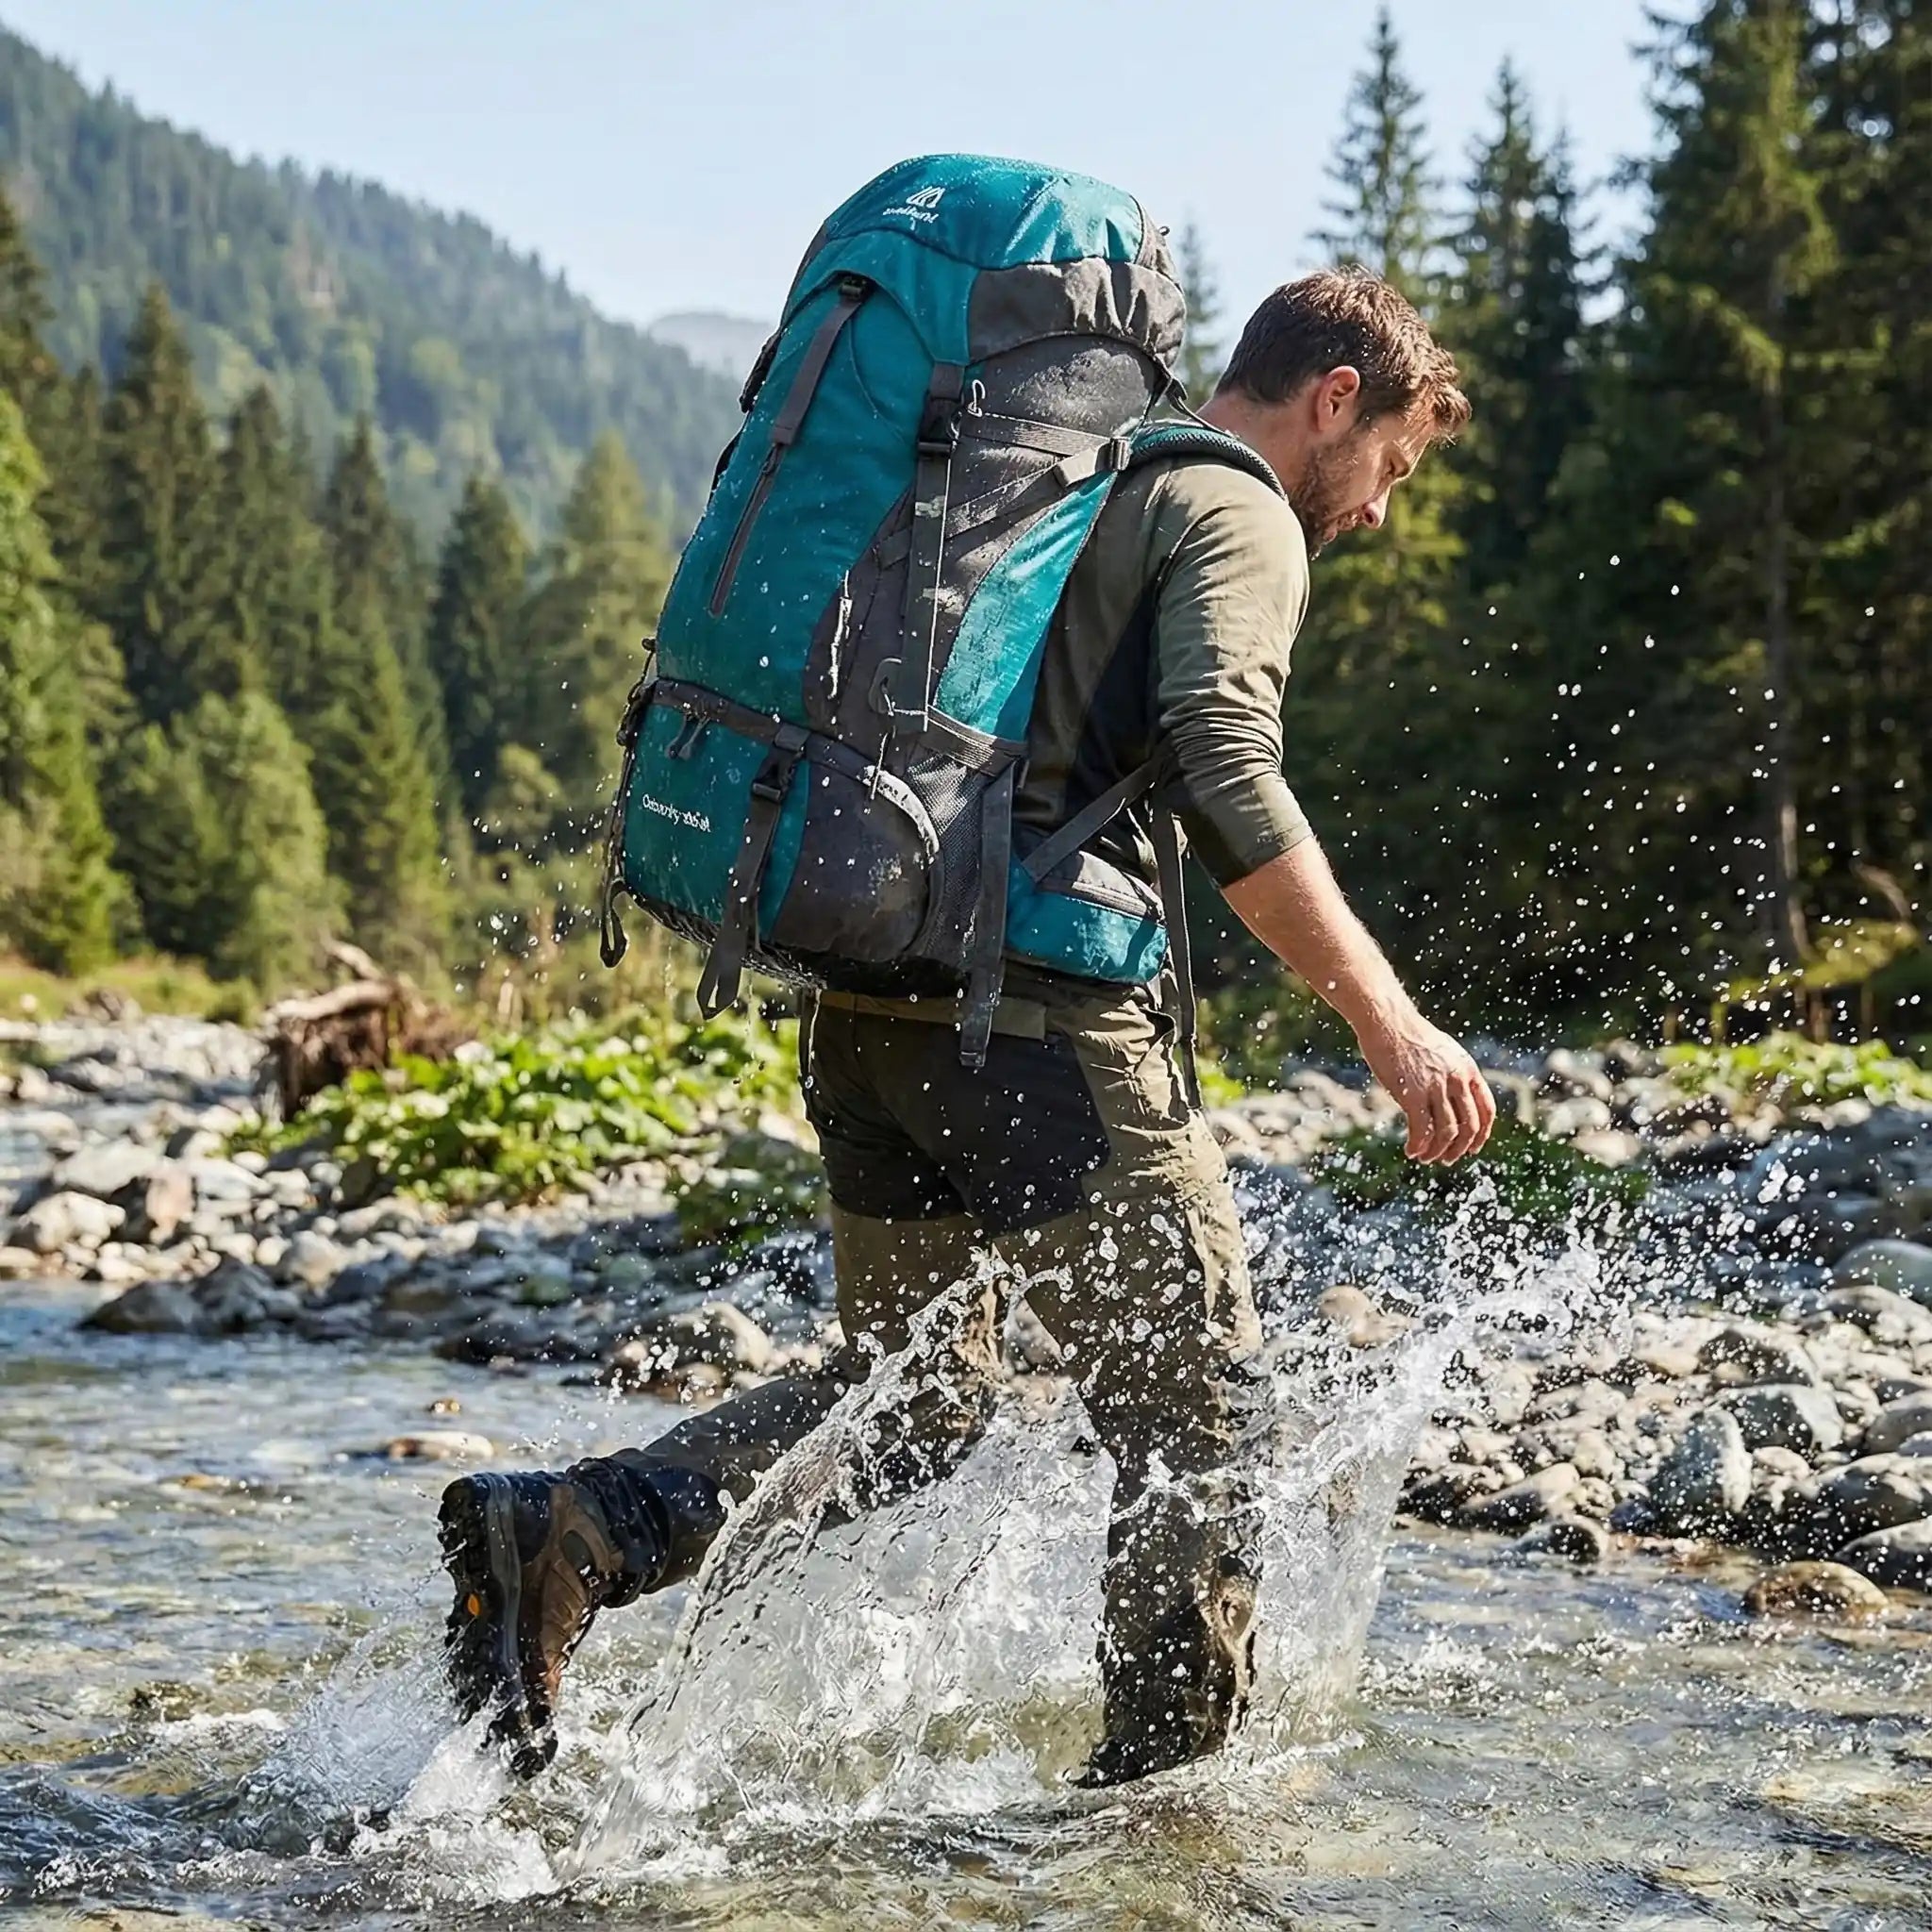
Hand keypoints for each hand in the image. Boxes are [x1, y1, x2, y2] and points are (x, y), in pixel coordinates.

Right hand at [1355, 1014, 1496, 1163]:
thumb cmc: (1409, 1034)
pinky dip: (1418, 1146)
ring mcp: (1436, 1087)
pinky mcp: (1412, 1094)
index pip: (1486, 1110)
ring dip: (1437, 1152)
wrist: (1387, 1020)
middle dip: (1459, 1149)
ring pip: (1447, 1133)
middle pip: (1469, 1126)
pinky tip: (1411, 1151)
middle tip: (1447, 1159)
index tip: (1472, 1148)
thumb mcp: (1443, 1052)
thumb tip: (1451, 1097)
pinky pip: (1422, 1130)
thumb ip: (1452, 1074)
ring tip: (1425, 1158)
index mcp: (1467, 1069)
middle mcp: (1457, 1079)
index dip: (1482, 1134)